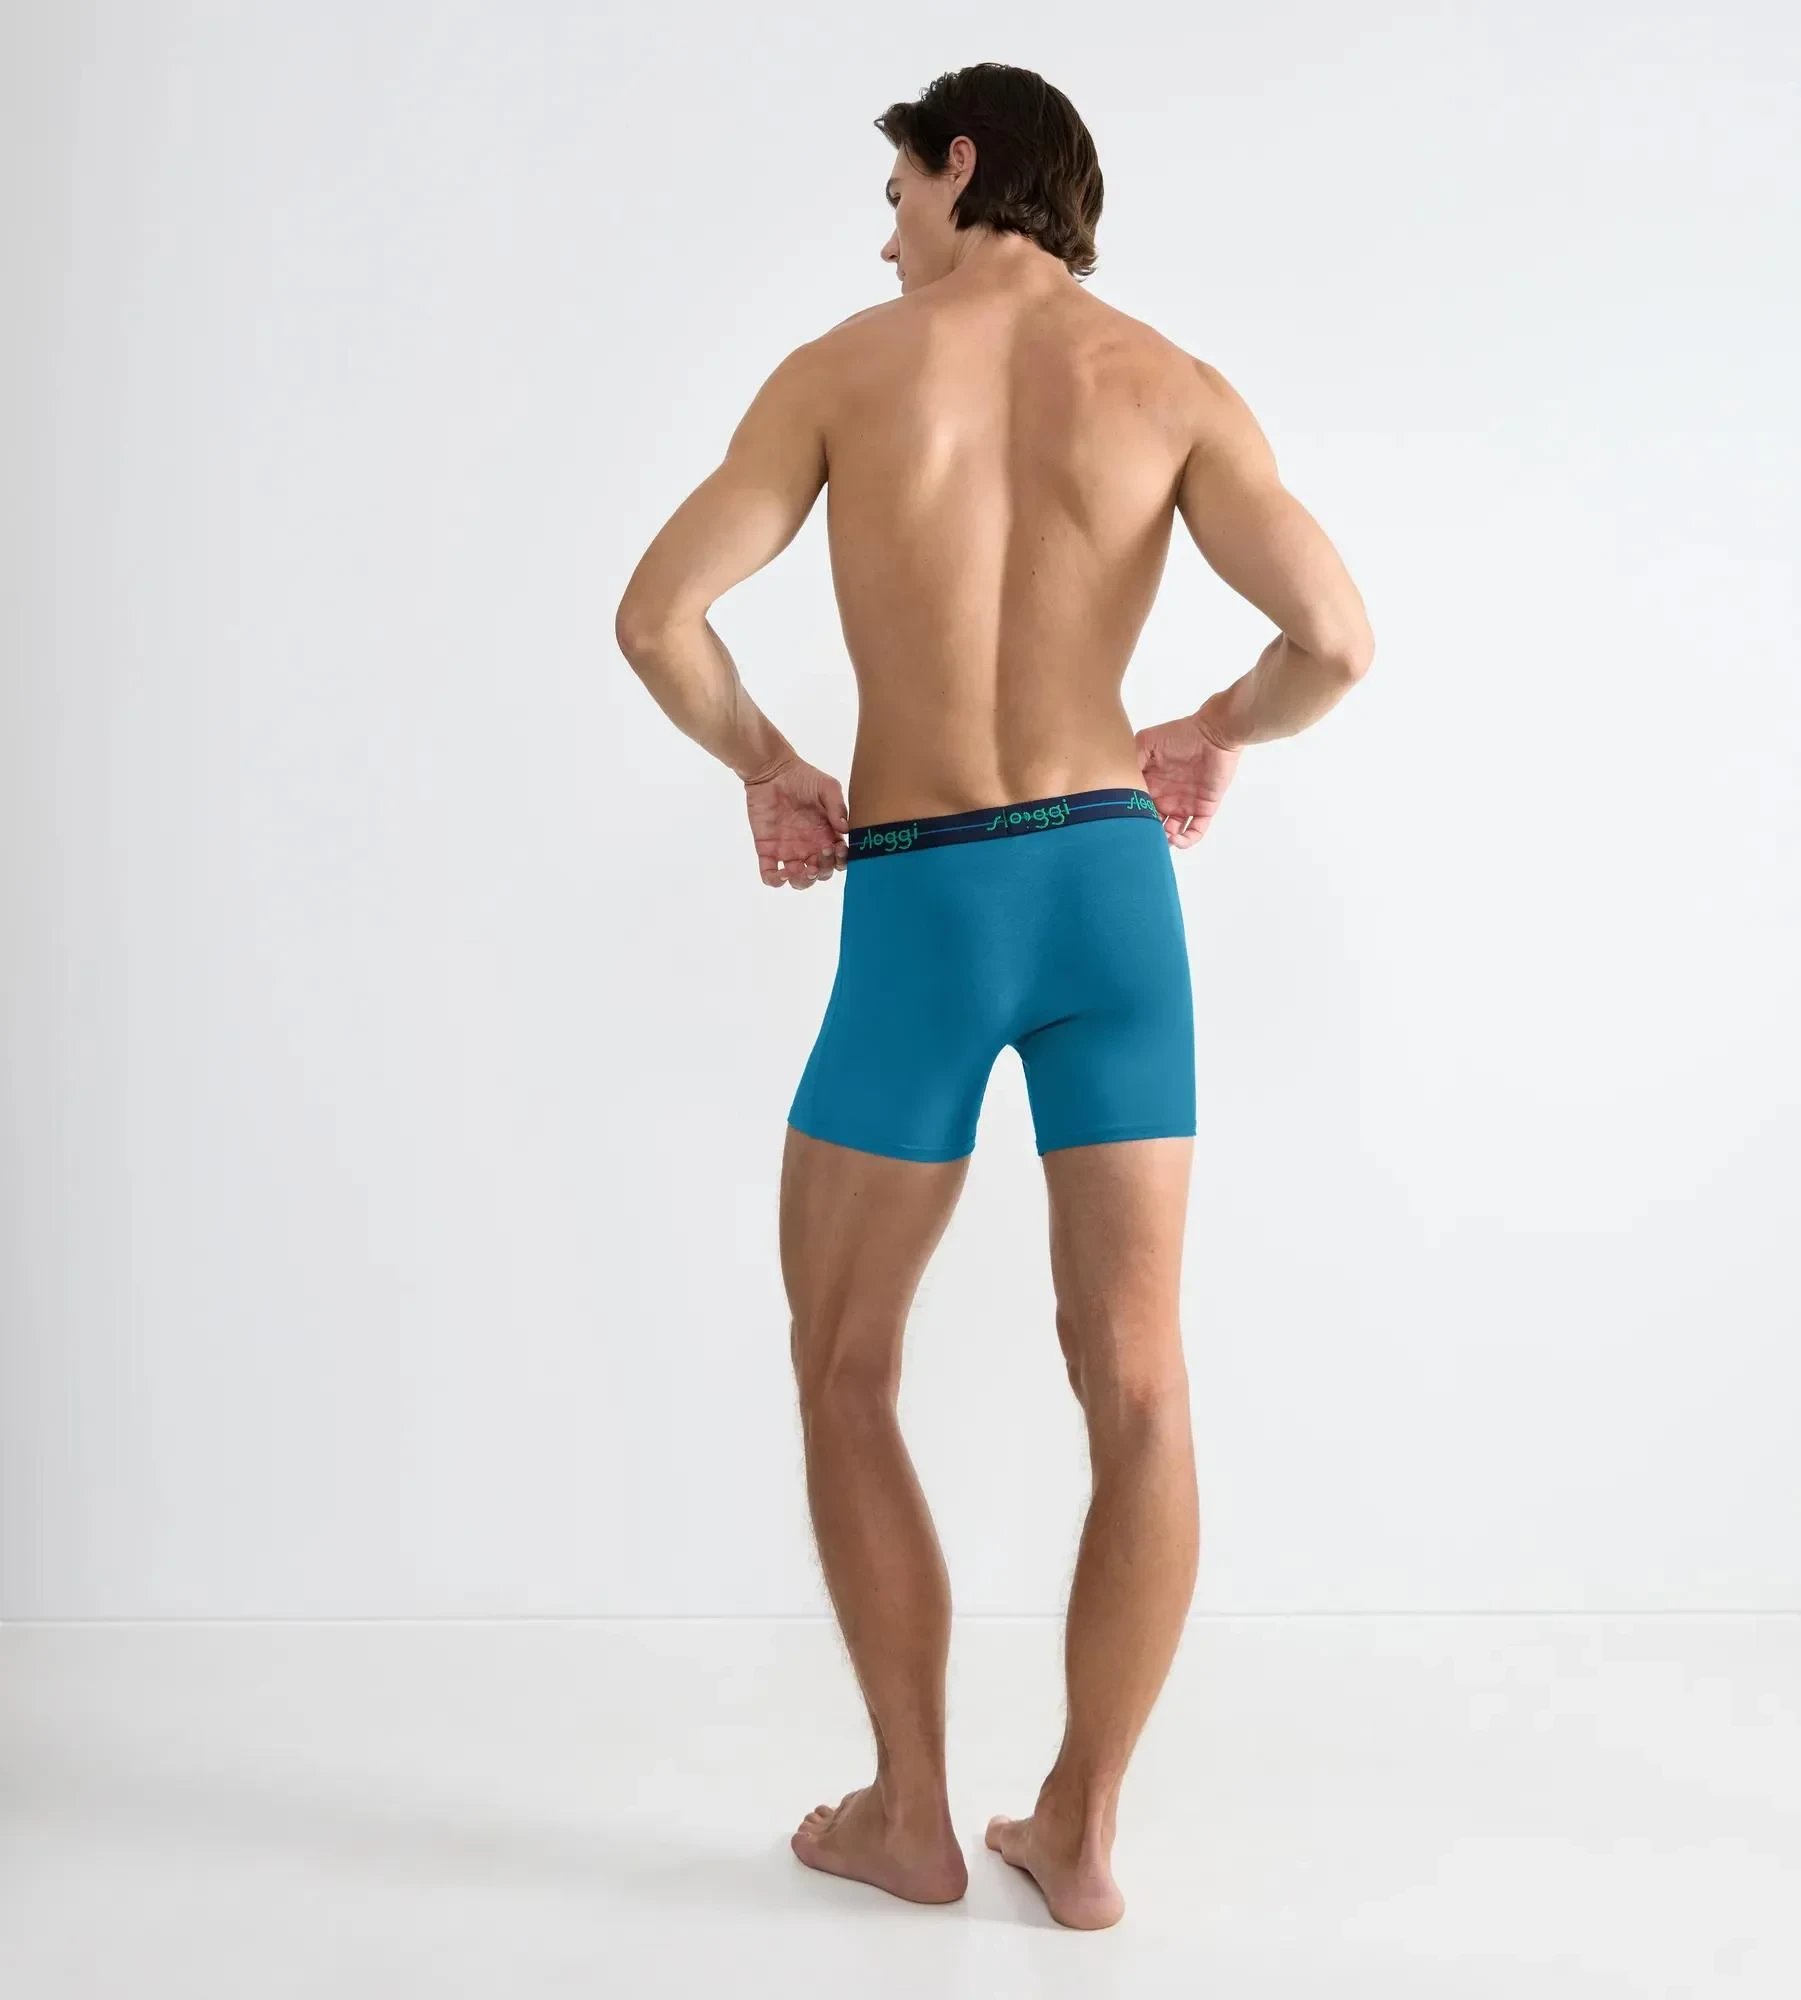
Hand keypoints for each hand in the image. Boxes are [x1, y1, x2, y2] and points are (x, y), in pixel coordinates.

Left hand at [743, 754, 849, 888]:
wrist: (772, 771)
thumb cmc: (802, 777)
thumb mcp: (827, 787)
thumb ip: (837, 807)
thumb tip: (846, 830)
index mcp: (827, 836)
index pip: (838, 860)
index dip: (841, 861)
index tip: (838, 848)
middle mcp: (810, 848)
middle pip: (821, 874)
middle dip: (823, 870)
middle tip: (820, 852)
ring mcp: (789, 851)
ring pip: (799, 881)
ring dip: (802, 881)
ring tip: (800, 867)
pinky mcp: (768, 850)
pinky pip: (770, 875)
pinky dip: (775, 881)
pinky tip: (782, 872)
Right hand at [1135, 707, 1242, 848]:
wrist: (1213, 733)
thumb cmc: (1181, 735)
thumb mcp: (1146, 742)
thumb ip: (1130, 761)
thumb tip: (1117, 783)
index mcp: (1150, 785)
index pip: (1137, 807)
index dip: (1131, 817)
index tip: (1125, 823)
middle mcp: (1166, 798)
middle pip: (1153, 823)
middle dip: (1147, 833)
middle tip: (1142, 837)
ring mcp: (1185, 805)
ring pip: (1172, 832)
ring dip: (1165, 840)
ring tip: (1160, 838)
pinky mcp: (1204, 808)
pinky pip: (1195, 831)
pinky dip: (1187, 841)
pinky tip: (1176, 839)